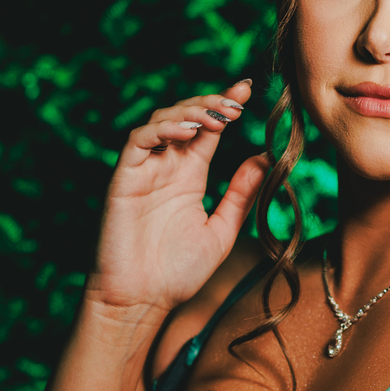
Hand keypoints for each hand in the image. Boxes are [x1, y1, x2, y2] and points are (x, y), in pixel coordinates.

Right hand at [84, 80, 268, 324]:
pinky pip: (138, 141)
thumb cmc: (176, 274)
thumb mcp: (222, 231)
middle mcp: (166, 167)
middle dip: (211, 104)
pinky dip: (161, 129)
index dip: (225, 104)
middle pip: (186, 116)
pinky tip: (187, 132)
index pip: (208, 129)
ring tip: (217, 117)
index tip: (249, 87)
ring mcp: (143, 171)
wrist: (141, 302)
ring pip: (161, 121)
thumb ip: (240, 195)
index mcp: (189, 176)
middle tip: (238, 104)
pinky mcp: (124, 179)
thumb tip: (266, 158)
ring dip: (190, 111)